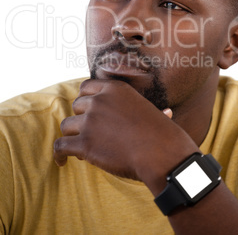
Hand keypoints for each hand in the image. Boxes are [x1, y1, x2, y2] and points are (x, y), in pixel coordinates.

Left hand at [54, 79, 197, 187]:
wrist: (161, 153)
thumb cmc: (163, 134)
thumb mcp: (153, 111)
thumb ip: (149, 110)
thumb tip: (167, 112)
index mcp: (114, 89)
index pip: (86, 87)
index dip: (85, 99)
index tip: (87, 110)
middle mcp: (99, 101)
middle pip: (76, 106)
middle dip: (81, 118)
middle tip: (90, 132)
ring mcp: (90, 121)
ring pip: (66, 125)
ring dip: (72, 135)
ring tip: (80, 147)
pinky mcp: (85, 143)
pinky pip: (61, 145)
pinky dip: (59, 154)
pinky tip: (62, 161)